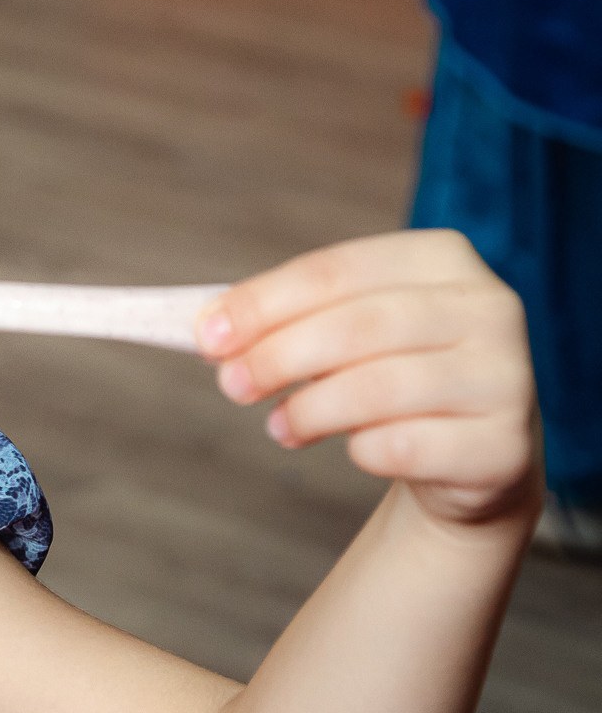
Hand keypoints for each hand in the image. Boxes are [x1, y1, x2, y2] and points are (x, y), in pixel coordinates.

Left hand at [199, 230, 536, 525]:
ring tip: (279, 427)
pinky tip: (353, 448)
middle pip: (356, 326)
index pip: (336, 270)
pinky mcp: (504, 446)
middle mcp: (489, 308)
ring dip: (309, 410)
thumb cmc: (390, 373)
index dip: (262, 303)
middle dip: (276, 356)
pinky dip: (361, 448)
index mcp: (442, 258)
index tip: (206, 336)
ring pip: (378, 388)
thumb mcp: (342, 331)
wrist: (468, 454)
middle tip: (230, 385)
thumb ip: (284, 320)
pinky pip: (404, 445)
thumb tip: (206, 328)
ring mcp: (507, 376)